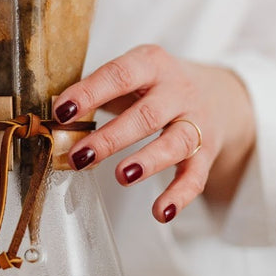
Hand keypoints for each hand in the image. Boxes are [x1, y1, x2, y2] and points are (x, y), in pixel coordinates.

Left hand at [53, 45, 255, 222]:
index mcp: (151, 64)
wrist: (218, 95)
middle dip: (112, 137)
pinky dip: (179, 196)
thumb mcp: (132, 75)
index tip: (62, 112)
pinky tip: (161, 212)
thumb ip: (98, 91)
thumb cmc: (156, 87)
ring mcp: (195, 121)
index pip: (119, 75)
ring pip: (175, 143)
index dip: (90, 93)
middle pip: (146, 114)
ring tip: (122, 176)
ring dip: (148, 161)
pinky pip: (195, 175)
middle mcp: (177, 90)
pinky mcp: (207, 151)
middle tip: (80, 157)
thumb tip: (56, 117)